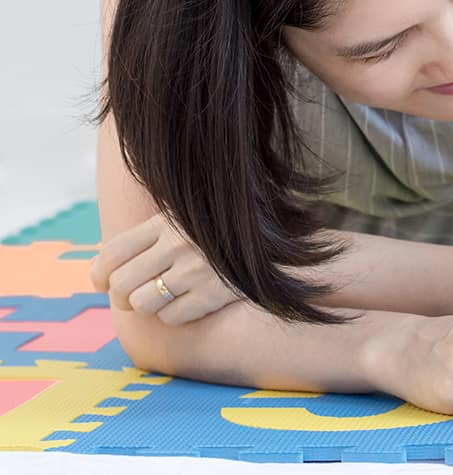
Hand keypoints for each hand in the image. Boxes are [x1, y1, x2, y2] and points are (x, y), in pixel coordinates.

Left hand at [89, 213, 238, 325]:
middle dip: (119, 297)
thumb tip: (99, 269)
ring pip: (142, 304)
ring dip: (147, 307)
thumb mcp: (181, 222)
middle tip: (130, 298)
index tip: (102, 283)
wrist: (269, 248)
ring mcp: (197, 269)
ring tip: (161, 299)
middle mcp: (179, 243)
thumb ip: (146, 239)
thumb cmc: (215, 237)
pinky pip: (171, 317)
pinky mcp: (214, 293)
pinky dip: (173, 315)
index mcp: (167, 222)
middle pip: (121, 284)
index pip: (112, 253)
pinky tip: (187, 302)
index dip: (99, 274)